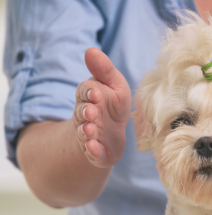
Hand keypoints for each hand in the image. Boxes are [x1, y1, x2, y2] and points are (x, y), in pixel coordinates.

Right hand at [73, 48, 131, 167]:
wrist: (112, 135)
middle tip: (92, 111)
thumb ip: (105, 70)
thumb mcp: (115, 86)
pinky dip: (92, 150)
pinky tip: (93, 147)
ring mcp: (89, 135)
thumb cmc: (113, 106)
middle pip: (81, 113)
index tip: (96, 91)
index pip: (85, 92)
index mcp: (89, 98)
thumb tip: (90, 50)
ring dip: (87, 131)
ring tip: (92, 129)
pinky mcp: (96, 152)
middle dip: (86, 112)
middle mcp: (85, 116)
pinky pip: (92, 152)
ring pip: (84, 133)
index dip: (89, 92)